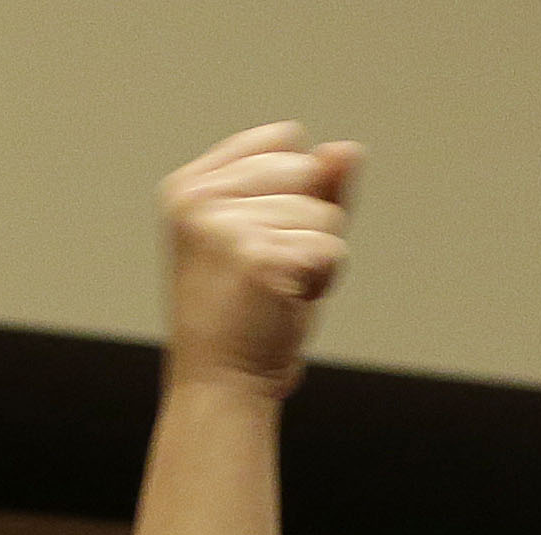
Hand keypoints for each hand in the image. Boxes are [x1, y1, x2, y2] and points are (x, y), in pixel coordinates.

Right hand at [163, 122, 359, 394]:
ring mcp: (225, 225)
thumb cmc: (247, 319)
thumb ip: (313, 188)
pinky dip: (324, 281)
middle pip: (308, 171)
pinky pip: (331, 248)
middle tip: (270, 273)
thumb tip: (349, 149)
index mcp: (191, 186)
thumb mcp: (275, 237)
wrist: (222, 387)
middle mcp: (199, 198)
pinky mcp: (257, 256)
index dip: (297, 190)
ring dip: (317, 259)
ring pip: (325, 213)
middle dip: (310, 224)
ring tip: (276, 292)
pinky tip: (287, 303)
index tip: (263, 241)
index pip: (283, 140)